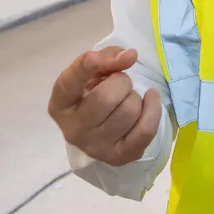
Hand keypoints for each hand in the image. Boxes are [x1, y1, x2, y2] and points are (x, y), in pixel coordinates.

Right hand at [48, 46, 162, 165]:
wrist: (102, 127)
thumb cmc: (95, 93)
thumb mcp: (94, 72)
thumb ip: (106, 58)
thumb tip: (130, 56)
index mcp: (60, 104)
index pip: (69, 83)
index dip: (85, 67)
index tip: (96, 58)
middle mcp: (73, 129)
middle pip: (106, 97)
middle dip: (121, 82)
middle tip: (120, 84)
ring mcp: (95, 147)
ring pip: (129, 111)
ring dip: (135, 98)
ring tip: (127, 99)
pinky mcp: (119, 157)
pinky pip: (145, 130)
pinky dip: (153, 110)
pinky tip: (150, 101)